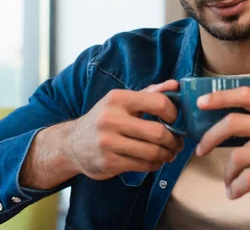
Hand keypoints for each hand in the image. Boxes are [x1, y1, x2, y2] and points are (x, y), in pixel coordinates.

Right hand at [65, 80, 183, 180]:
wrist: (72, 143)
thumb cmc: (104, 118)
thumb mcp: (122, 100)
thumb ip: (150, 92)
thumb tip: (175, 85)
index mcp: (118, 99)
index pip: (158, 103)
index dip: (174, 113)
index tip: (176, 120)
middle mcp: (111, 119)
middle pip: (158, 133)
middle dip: (174, 140)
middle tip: (178, 143)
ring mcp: (108, 142)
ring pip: (152, 152)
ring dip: (167, 155)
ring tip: (169, 153)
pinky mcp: (108, 162)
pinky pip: (142, 166)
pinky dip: (155, 165)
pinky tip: (155, 161)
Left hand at [195, 87, 249, 228]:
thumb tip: (227, 126)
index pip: (246, 95)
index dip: (220, 96)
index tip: (200, 103)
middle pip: (234, 122)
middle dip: (210, 136)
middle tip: (201, 149)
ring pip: (239, 156)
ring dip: (226, 173)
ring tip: (228, 182)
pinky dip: (237, 188)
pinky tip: (235, 193)